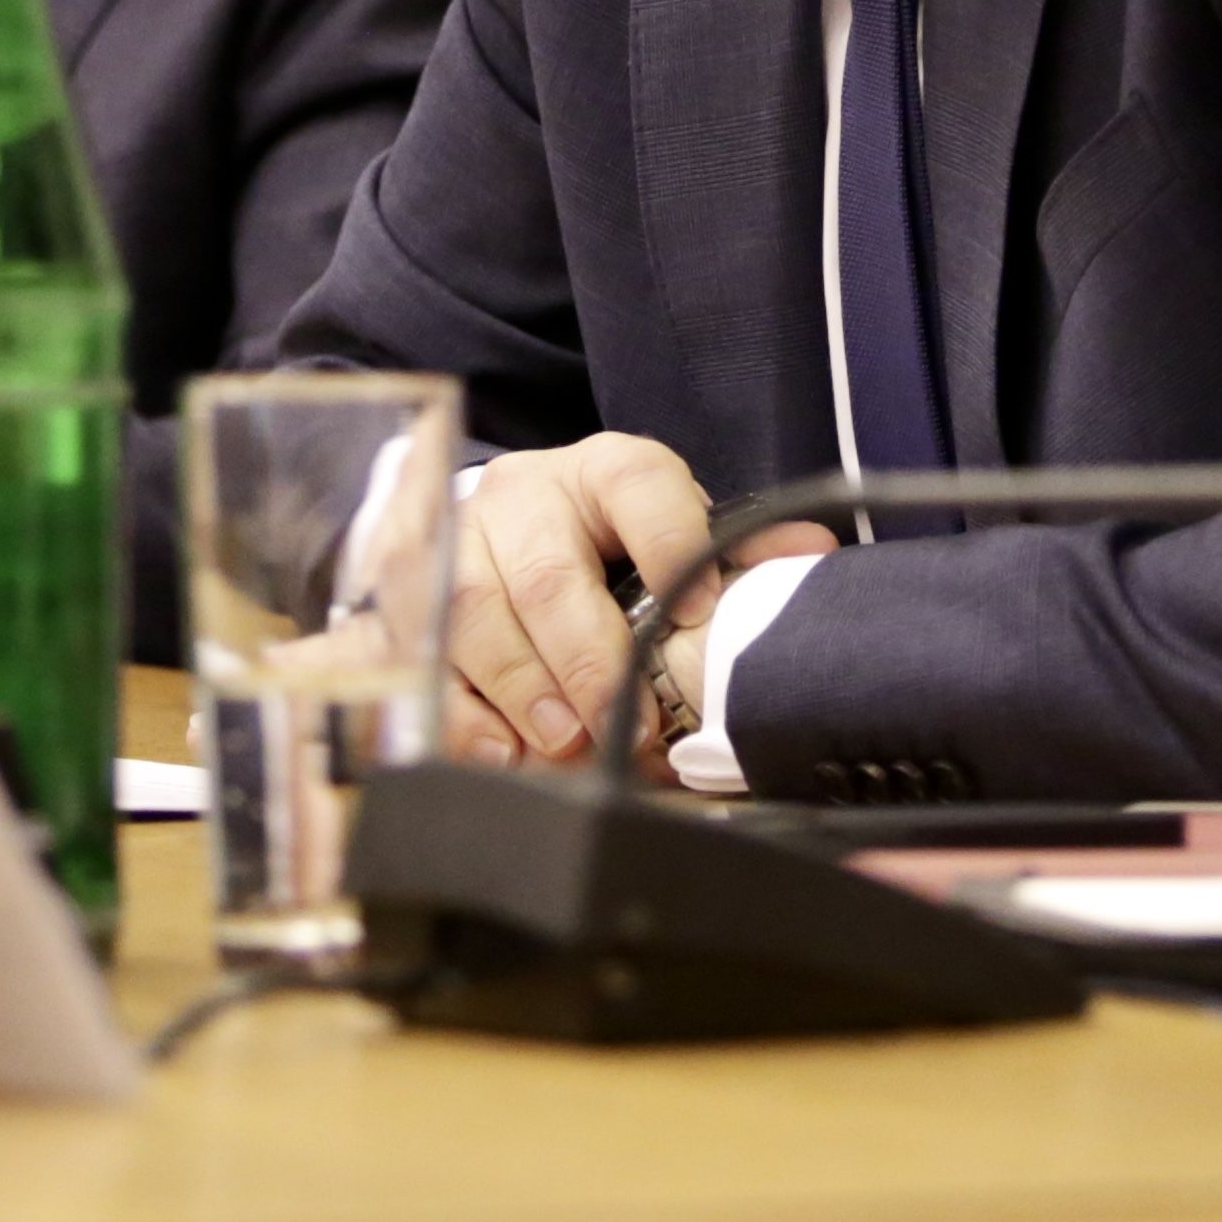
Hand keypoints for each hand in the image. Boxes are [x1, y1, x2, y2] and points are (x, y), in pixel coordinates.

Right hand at [439, 433, 833, 768]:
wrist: (507, 524)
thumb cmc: (607, 541)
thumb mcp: (672, 534)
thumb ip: (736, 549)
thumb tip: (813, 551)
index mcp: (605, 470)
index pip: (641, 487)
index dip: (673, 545)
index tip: (705, 610)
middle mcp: (523, 496)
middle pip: (546, 574)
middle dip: (585, 659)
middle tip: (622, 722)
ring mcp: (456, 540)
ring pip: (472, 615)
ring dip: (522, 690)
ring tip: (566, 744)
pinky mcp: (408, 592)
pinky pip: (422, 655)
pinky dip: (463, 713)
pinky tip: (502, 751)